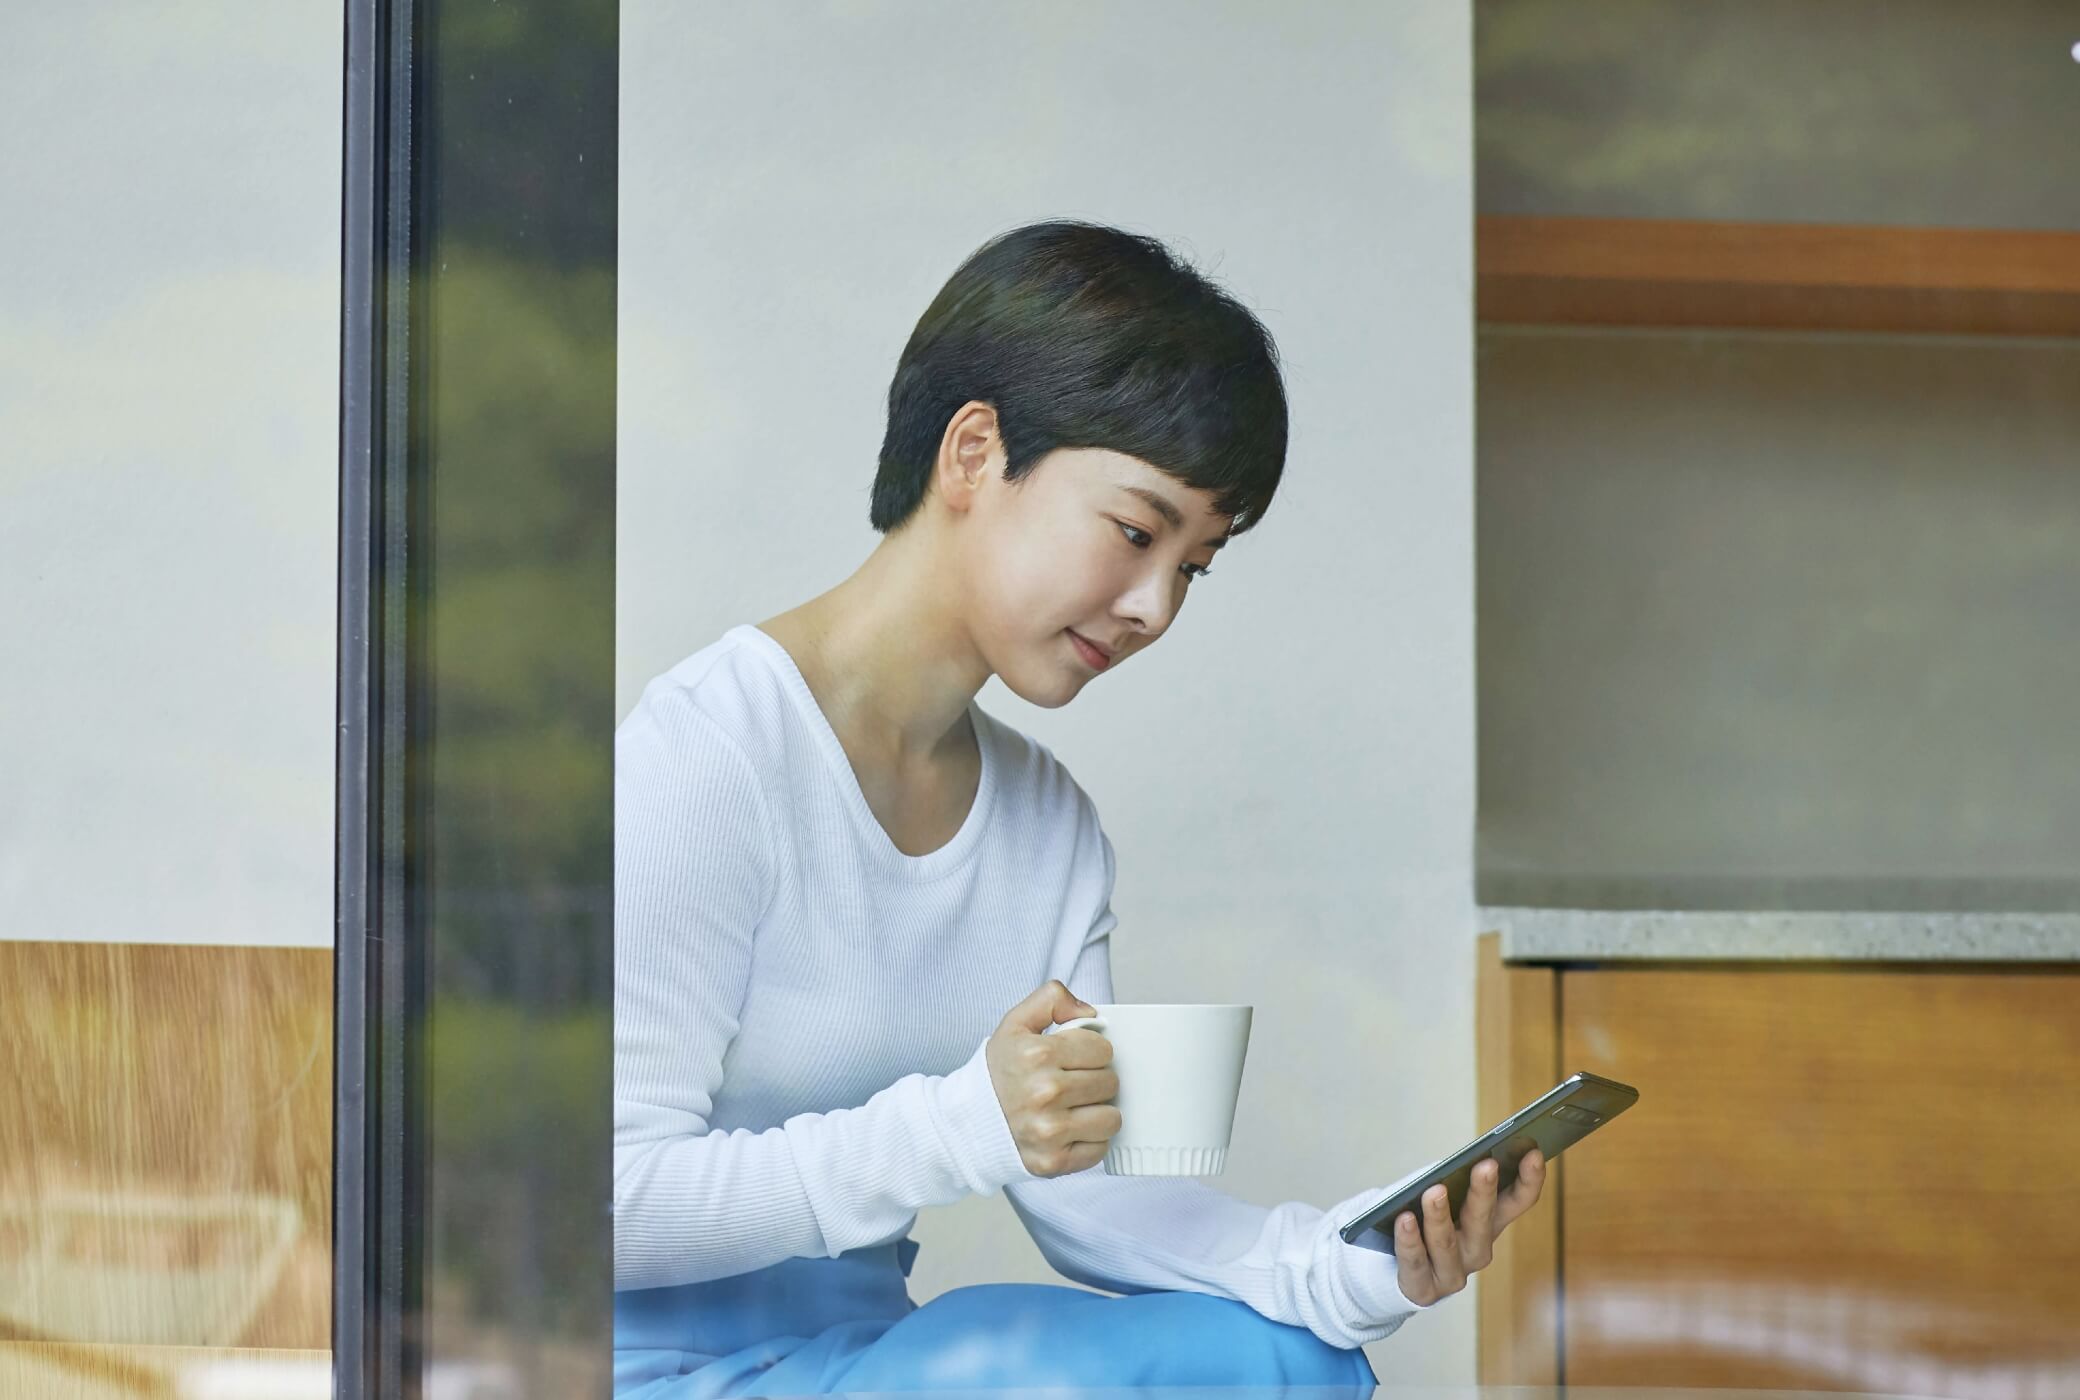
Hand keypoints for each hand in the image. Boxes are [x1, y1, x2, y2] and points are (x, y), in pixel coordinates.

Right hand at [984, 980, 1122, 1177]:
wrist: (968, 1122)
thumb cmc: (998, 1073)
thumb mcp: (1015, 1023)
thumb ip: (1052, 999)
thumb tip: (1092, 1013)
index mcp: (1038, 1055)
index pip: (1102, 1049)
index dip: (1091, 1051)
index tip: (1075, 1058)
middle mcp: (1044, 1093)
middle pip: (1110, 1082)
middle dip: (1095, 1080)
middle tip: (1073, 1083)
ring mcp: (1049, 1131)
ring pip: (1111, 1118)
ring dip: (1098, 1112)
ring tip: (1074, 1108)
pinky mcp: (1053, 1161)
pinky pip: (1099, 1148)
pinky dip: (1089, 1141)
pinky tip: (1069, 1131)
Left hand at [1390, 1151, 1544, 1305]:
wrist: (1393, 1268)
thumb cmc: (1423, 1221)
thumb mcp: (1441, 1196)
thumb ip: (1450, 1180)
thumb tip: (1451, 1164)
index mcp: (1489, 1222)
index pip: (1517, 1201)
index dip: (1529, 1180)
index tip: (1534, 1153)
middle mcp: (1477, 1249)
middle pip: (1483, 1221)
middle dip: (1484, 1192)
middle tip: (1486, 1166)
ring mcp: (1452, 1273)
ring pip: (1447, 1244)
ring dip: (1441, 1217)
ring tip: (1435, 1192)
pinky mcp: (1424, 1289)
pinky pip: (1415, 1263)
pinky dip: (1410, 1240)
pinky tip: (1404, 1219)